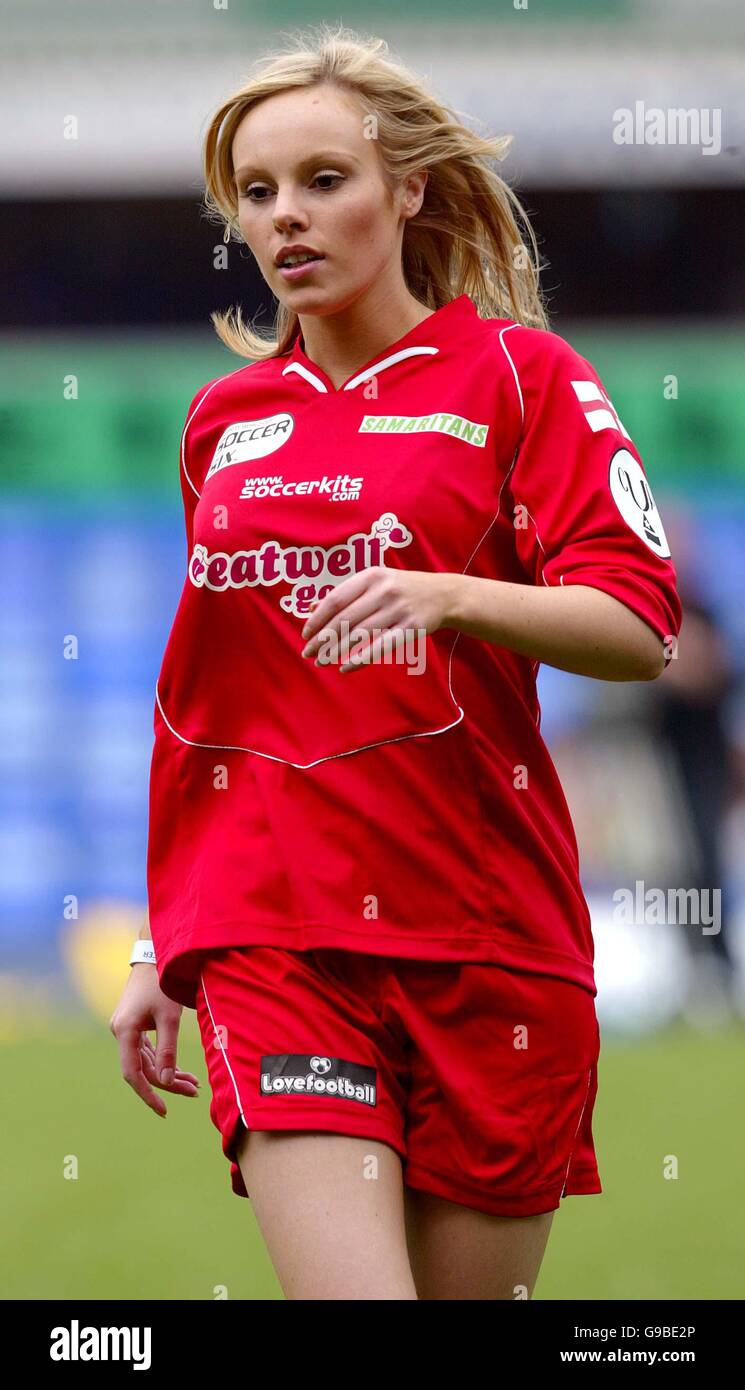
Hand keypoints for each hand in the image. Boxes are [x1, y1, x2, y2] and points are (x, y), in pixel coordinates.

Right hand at [109, 964, 199, 1117]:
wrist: (154, 953)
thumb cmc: (162, 982)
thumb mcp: (169, 1016)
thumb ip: (168, 1049)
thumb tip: (167, 1081)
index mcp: (124, 1031)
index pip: (133, 1074)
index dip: (148, 1094)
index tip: (164, 1110)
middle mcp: (120, 1032)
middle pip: (143, 1068)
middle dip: (168, 1082)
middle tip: (194, 1092)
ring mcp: (125, 1029)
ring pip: (147, 1061)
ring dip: (169, 1072)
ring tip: (194, 1084)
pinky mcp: (133, 1025)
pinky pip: (148, 1050)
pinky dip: (164, 1060)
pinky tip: (181, 1071)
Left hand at [299, 567, 457, 671]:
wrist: (443, 594)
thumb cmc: (400, 589)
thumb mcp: (374, 583)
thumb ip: (344, 594)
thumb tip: (310, 608)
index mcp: (371, 576)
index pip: (335, 599)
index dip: (317, 619)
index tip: (305, 634)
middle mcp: (384, 591)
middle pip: (344, 619)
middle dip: (322, 639)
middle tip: (308, 653)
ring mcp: (399, 609)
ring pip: (359, 635)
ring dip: (336, 651)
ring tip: (322, 662)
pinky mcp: (411, 628)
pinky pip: (379, 648)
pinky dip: (359, 660)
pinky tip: (344, 668)